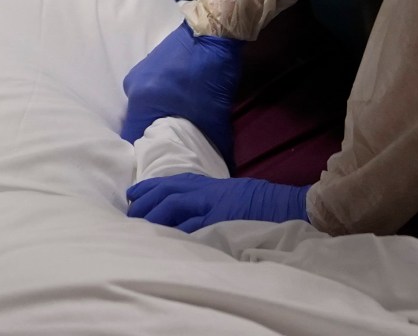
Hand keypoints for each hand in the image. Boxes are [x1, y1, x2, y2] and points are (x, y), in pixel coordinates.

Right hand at [119, 23, 241, 159]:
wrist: (214, 29)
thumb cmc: (213, 74)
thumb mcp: (215, 116)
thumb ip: (213, 145)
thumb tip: (218, 171)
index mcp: (144, 101)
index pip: (135, 140)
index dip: (147, 155)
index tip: (158, 166)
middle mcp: (134, 88)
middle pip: (138, 124)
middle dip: (152, 138)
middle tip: (170, 150)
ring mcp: (139, 74)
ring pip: (143, 109)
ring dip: (155, 120)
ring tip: (174, 130)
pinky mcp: (146, 66)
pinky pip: (148, 94)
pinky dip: (158, 104)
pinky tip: (174, 107)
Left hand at [125, 173, 311, 230]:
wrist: (287, 205)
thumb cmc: (261, 202)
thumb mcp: (231, 194)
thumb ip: (209, 198)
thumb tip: (189, 210)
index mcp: (209, 184)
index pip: (172, 181)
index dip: (149, 187)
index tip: (131, 194)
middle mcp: (207, 191)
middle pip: (168, 191)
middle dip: (146, 201)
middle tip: (129, 213)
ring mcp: (214, 205)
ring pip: (175, 204)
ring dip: (155, 214)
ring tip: (139, 224)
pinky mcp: (221, 220)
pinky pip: (194, 225)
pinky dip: (178, 230)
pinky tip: (165, 236)